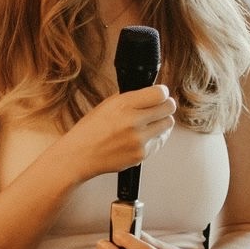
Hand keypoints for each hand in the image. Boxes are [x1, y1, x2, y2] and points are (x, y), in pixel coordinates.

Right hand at [62, 86, 176, 181]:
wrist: (80, 155)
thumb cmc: (90, 130)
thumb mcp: (108, 105)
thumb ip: (131, 99)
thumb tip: (152, 94)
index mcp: (124, 104)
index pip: (160, 93)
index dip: (162, 93)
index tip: (160, 95)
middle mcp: (133, 121)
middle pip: (169, 108)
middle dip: (166, 106)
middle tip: (160, 107)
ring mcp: (139, 140)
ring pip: (168, 124)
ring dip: (162, 122)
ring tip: (150, 123)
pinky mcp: (141, 154)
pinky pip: (159, 141)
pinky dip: (154, 138)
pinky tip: (142, 137)